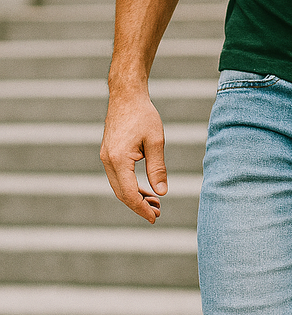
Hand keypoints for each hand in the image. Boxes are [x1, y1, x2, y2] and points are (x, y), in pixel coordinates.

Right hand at [100, 92, 167, 222]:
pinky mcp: (109, 154)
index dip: (142, 208)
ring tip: (155, 203)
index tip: (155, 218)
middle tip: (158, 214)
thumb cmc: (143, 115)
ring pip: (119, 186)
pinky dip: (131, 185)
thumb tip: (162, 192)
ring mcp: (106, 157)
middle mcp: (108, 161)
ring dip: (136, 197)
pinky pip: (119, 177)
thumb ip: (157, 168)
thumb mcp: (156, 141)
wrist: (126, 96)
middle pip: (122, 193)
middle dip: (139, 206)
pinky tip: (145, 190)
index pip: (129, 193)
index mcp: (118, 160)